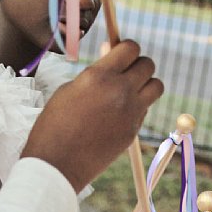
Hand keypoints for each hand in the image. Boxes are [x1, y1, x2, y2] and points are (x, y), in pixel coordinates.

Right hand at [21, 40, 162, 192]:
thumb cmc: (55, 124)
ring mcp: (130, 113)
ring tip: (128, 91)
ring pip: (157, 87)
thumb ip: (96, 71)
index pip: (130, 48)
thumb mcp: (70, 89)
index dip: (126, 49)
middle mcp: (120, 91)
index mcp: (99, 76)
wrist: (57, 164)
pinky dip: (137, 107)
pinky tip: (117, 115)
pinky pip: (144, 110)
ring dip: (146, 84)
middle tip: (124, 73)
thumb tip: (111, 51)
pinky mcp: (133, 132)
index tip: (119, 55)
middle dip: (137, 65)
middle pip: (148, 65)